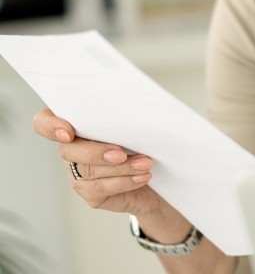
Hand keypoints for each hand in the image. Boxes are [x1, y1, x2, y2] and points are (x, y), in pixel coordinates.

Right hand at [32, 108, 163, 216]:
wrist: (157, 177)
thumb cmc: (144, 144)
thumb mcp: (136, 126)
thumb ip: (124, 119)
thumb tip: (136, 114)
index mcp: (77, 126)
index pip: (45, 122)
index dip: (50, 126)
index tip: (68, 132)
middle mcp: (72, 149)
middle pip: (68, 150)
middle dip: (96, 152)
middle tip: (121, 153)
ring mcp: (78, 173)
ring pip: (89, 170)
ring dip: (121, 167)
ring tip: (145, 163)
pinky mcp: (91, 193)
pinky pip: (101, 188)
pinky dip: (125, 181)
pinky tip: (142, 177)